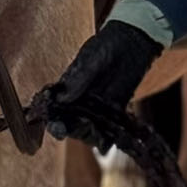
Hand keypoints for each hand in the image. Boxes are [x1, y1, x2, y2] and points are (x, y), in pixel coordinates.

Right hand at [38, 20, 163, 151]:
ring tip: (96, 136)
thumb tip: (61, 100)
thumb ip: (78, 80)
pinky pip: (110, 129)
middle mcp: (81, 102)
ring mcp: (98, 107)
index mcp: (68, 90)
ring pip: (90, 129)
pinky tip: (107, 144)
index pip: (56, 110)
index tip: (57, 128)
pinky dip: (108, 138)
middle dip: (74, 129)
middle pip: (72, 124)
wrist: (131, 41)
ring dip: (91, 135)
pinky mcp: (116, 110)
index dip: (55, 122)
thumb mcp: (90, 60)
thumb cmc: (106, 46)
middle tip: (82, 126)